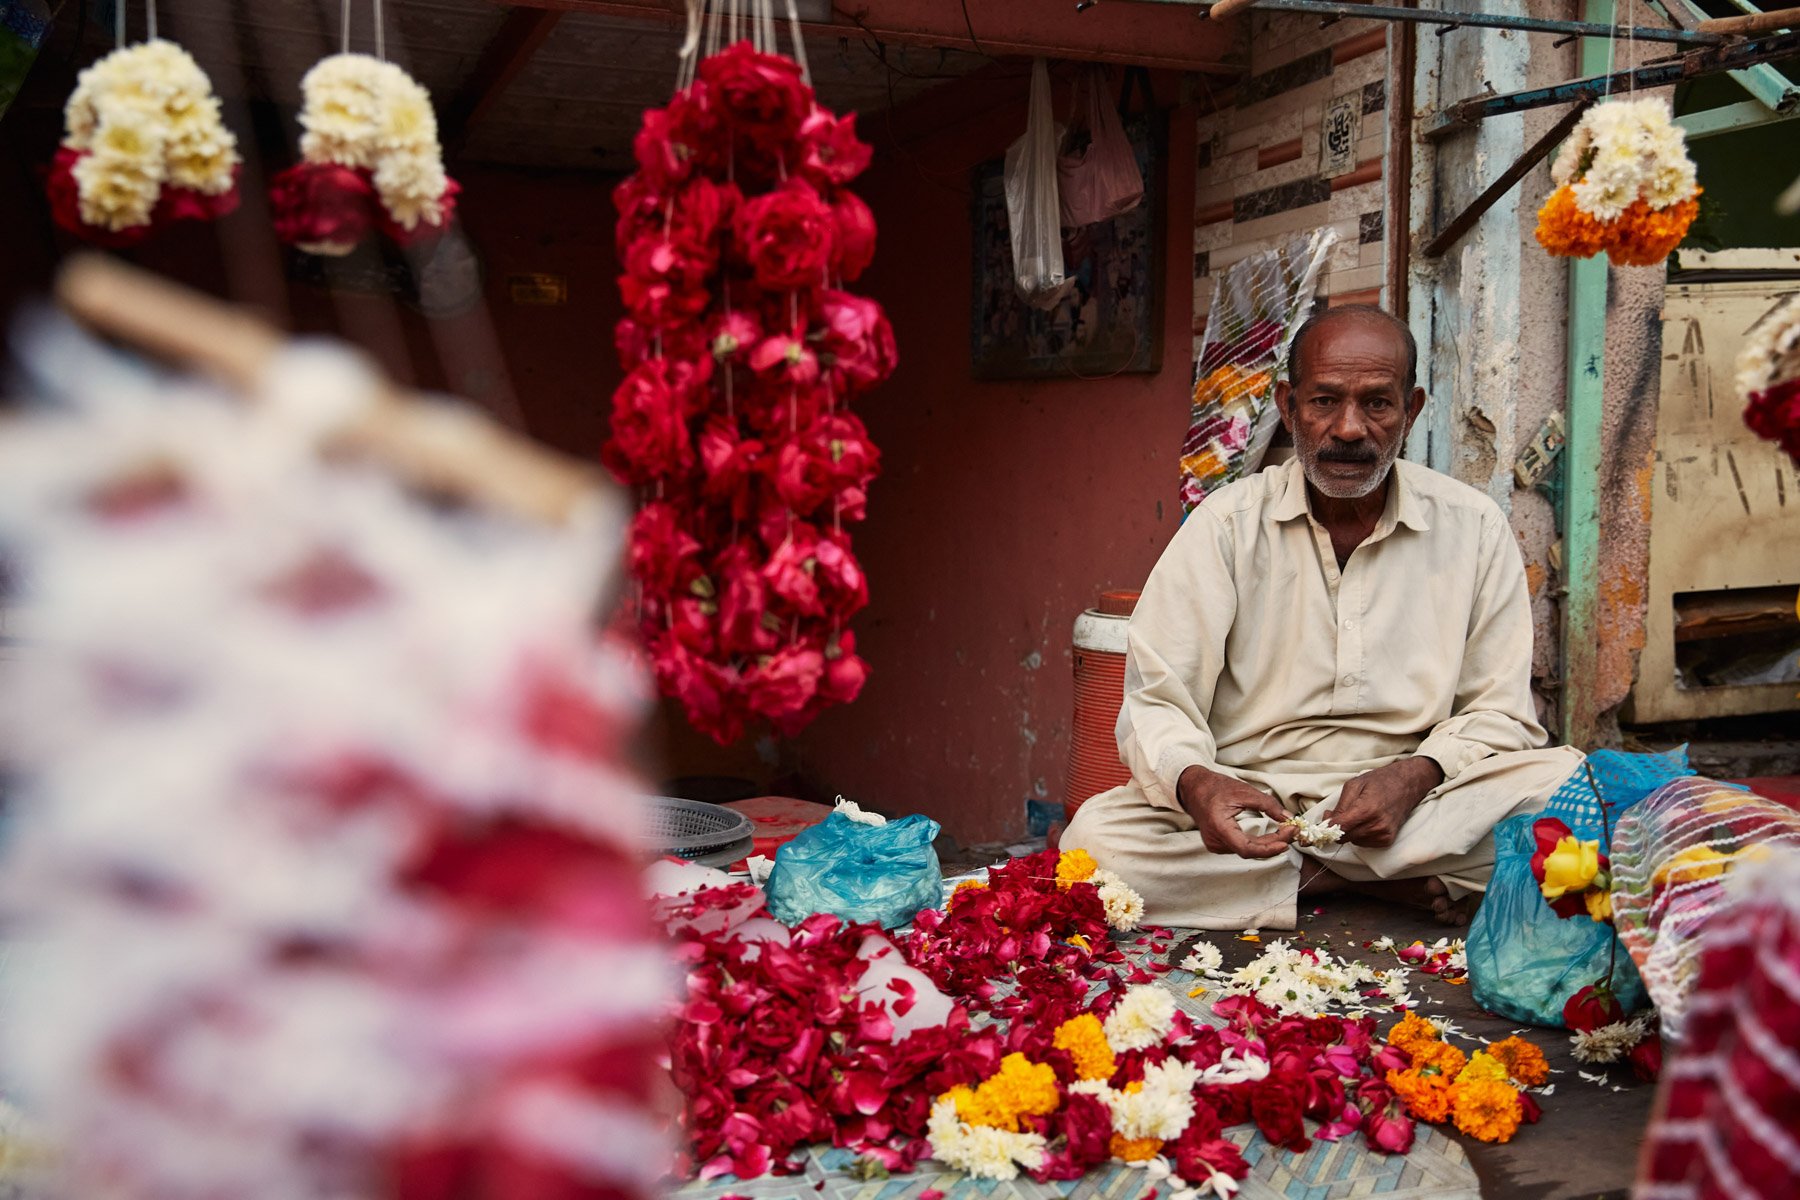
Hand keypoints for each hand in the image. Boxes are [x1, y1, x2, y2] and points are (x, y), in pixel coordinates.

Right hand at [1178, 765, 1295, 859]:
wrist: (1193, 787)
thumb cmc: (1215, 787)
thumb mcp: (1244, 791)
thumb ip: (1268, 805)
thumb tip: (1287, 817)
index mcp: (1219, 827)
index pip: (1247, 849)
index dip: (1269, 849)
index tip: (1286, 840)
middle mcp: (1215, 840)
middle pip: (1250, 851)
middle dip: (1274, 843)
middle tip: (1292, 831)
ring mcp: (1215, 845)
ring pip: (1247, 851)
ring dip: (1268, 844)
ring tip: (1284, 832)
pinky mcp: (1218, 844)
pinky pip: (1242, 848)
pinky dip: (1258, 844)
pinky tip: (1270, 837)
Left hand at [1329, 757, 1444, 847]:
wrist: (1407, 784)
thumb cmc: (1379, 781)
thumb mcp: (1354, 786)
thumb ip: (1339, 806)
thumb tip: (1326, 822)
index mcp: (1366, 810)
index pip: (1339, 828)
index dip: (1325, 829)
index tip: (1316, 830)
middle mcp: (1376, 825)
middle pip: (1344, 837)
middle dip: (1336, 829)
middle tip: (1337, 815)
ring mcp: (1384, 834)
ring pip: (1353, 841)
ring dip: (1349, 831)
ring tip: (1356, 815)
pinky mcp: (1388, 840)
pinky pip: (1364, 843)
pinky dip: (1360, 835)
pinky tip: (1366, 822)